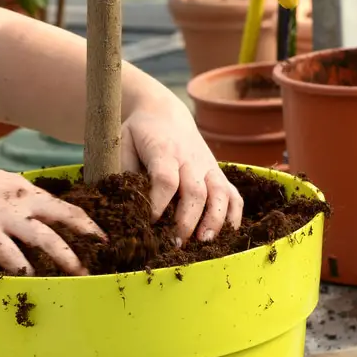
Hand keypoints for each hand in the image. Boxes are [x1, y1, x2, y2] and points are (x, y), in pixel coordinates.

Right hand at [0, 151, 103, 274]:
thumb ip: (9, 200)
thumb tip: (23, 219)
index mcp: (21, 188)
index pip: (62, 204)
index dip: (85, 220)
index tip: (103, 235)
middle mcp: (18, 199)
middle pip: (64, 217)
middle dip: (88, 235)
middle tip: (108, 252)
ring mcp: (1, 214)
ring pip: (44, 236)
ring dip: (66, 257)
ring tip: (82, 274)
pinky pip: (8, 251)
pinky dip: (22, 267)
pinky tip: (33, 281)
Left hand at [121, 91, 243, 243]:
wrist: (164, 113)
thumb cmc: (139, 134)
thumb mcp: (122, 143)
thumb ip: (123, 171)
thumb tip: (125, 205)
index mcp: (164, 151)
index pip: (165, 179)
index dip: (159, 204)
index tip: (150, 224)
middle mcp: (190, 159)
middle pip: (195, 191)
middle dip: (187, 220)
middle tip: (176, 243)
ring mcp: (208, 166)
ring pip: (219, 193)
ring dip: (214, 220)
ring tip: (204, 242)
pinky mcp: (218, 173)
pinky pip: (233, 194)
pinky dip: (234, 215)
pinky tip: (226, 235)